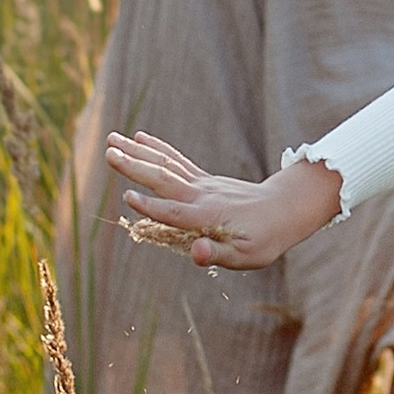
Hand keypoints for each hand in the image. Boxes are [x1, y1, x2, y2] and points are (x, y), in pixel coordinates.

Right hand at [105, 128, 343, 269]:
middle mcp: (201, 195)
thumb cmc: (264, 239)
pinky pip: (176, 161)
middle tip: (108, 152)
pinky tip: (139, 136)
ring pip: (165, 165)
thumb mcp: (246, 256)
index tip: (128, 199)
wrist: (284, 209)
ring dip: (138, 151)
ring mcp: (202, 184)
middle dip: (135, 167)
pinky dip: (157, 148)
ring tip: (112, 138)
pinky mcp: (203, 180)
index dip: (152, 209)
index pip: (175, 213)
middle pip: (163, 179)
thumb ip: (218, 254)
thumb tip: (197, 253)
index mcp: (208, 216)